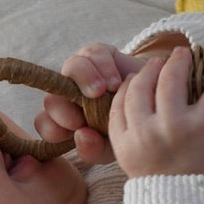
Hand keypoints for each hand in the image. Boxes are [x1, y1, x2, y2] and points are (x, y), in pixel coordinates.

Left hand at [34, 43, 144, 163]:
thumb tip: (81, 136)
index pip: (46, 124)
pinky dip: (104, 67)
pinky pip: (93, 54)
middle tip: (86, 115)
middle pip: (51, 98)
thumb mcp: (113, 147)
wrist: (157, 105)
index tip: (76, 130)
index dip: (53, 128)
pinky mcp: (98, 54)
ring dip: (85, 80)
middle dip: (65, 108)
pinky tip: (117, 83)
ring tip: (107, 91)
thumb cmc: (129, 129)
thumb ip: (94, 150)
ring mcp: (82, 73)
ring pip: (70, 68)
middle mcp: (68, 96)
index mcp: (66, 122)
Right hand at [108, 46, 203, 176]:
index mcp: (126, 146)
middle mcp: (145, 134)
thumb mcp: (139, 170)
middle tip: (162, 62)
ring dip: (178, 62)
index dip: (128, 86)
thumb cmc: (172, 194)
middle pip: (141, 87)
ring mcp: (174, 128)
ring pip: (170, 79)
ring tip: (184, 55)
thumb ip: (134, 143)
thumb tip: (137, 112)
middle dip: (150, 70)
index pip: (119, 104)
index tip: (138, 80)